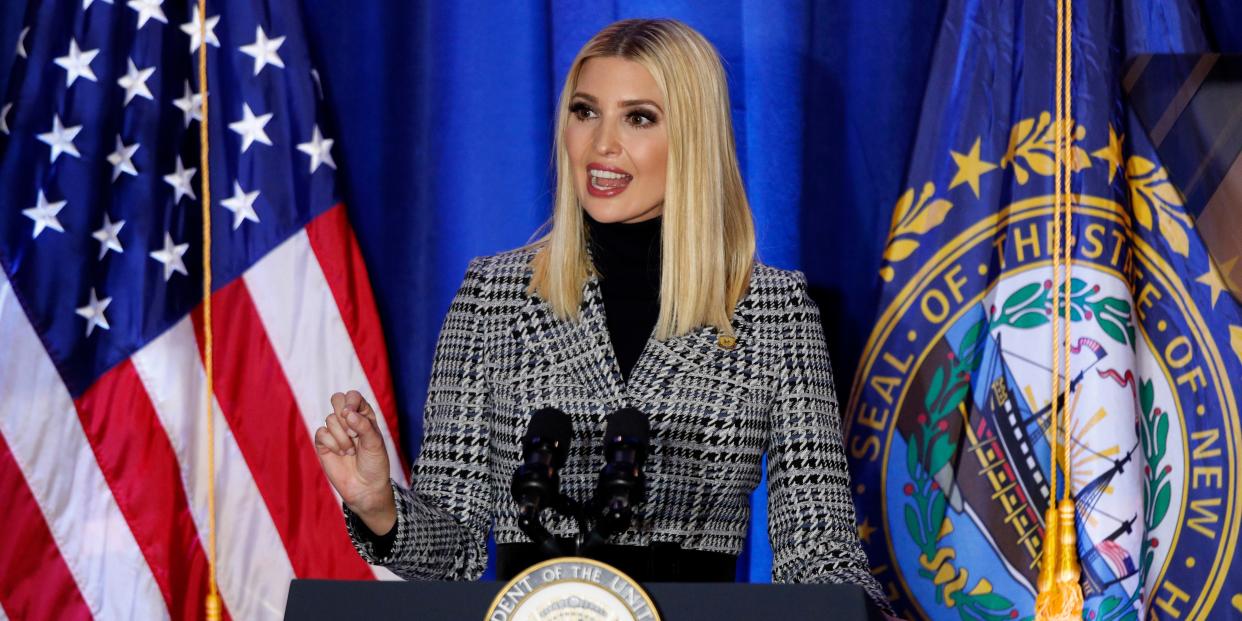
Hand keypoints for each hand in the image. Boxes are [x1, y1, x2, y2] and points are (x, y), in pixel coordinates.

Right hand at [315, 390, 395, 534]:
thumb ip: (363, 426)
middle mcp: (349, 420)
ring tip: (352, 451)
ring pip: (330, 419)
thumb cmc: (375, 464)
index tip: (351, 414)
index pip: (353, 396)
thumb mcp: (375, 443)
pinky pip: (321, 433)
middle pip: (337, 399)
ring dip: (342, 437)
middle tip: (353, 433)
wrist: (365, 488)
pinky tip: (342, 454)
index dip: (350, 402)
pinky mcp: (324, 443)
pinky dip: (333, 444)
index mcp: (364, 415)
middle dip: (343, 414)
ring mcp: (335, 431)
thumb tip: (347, 413)